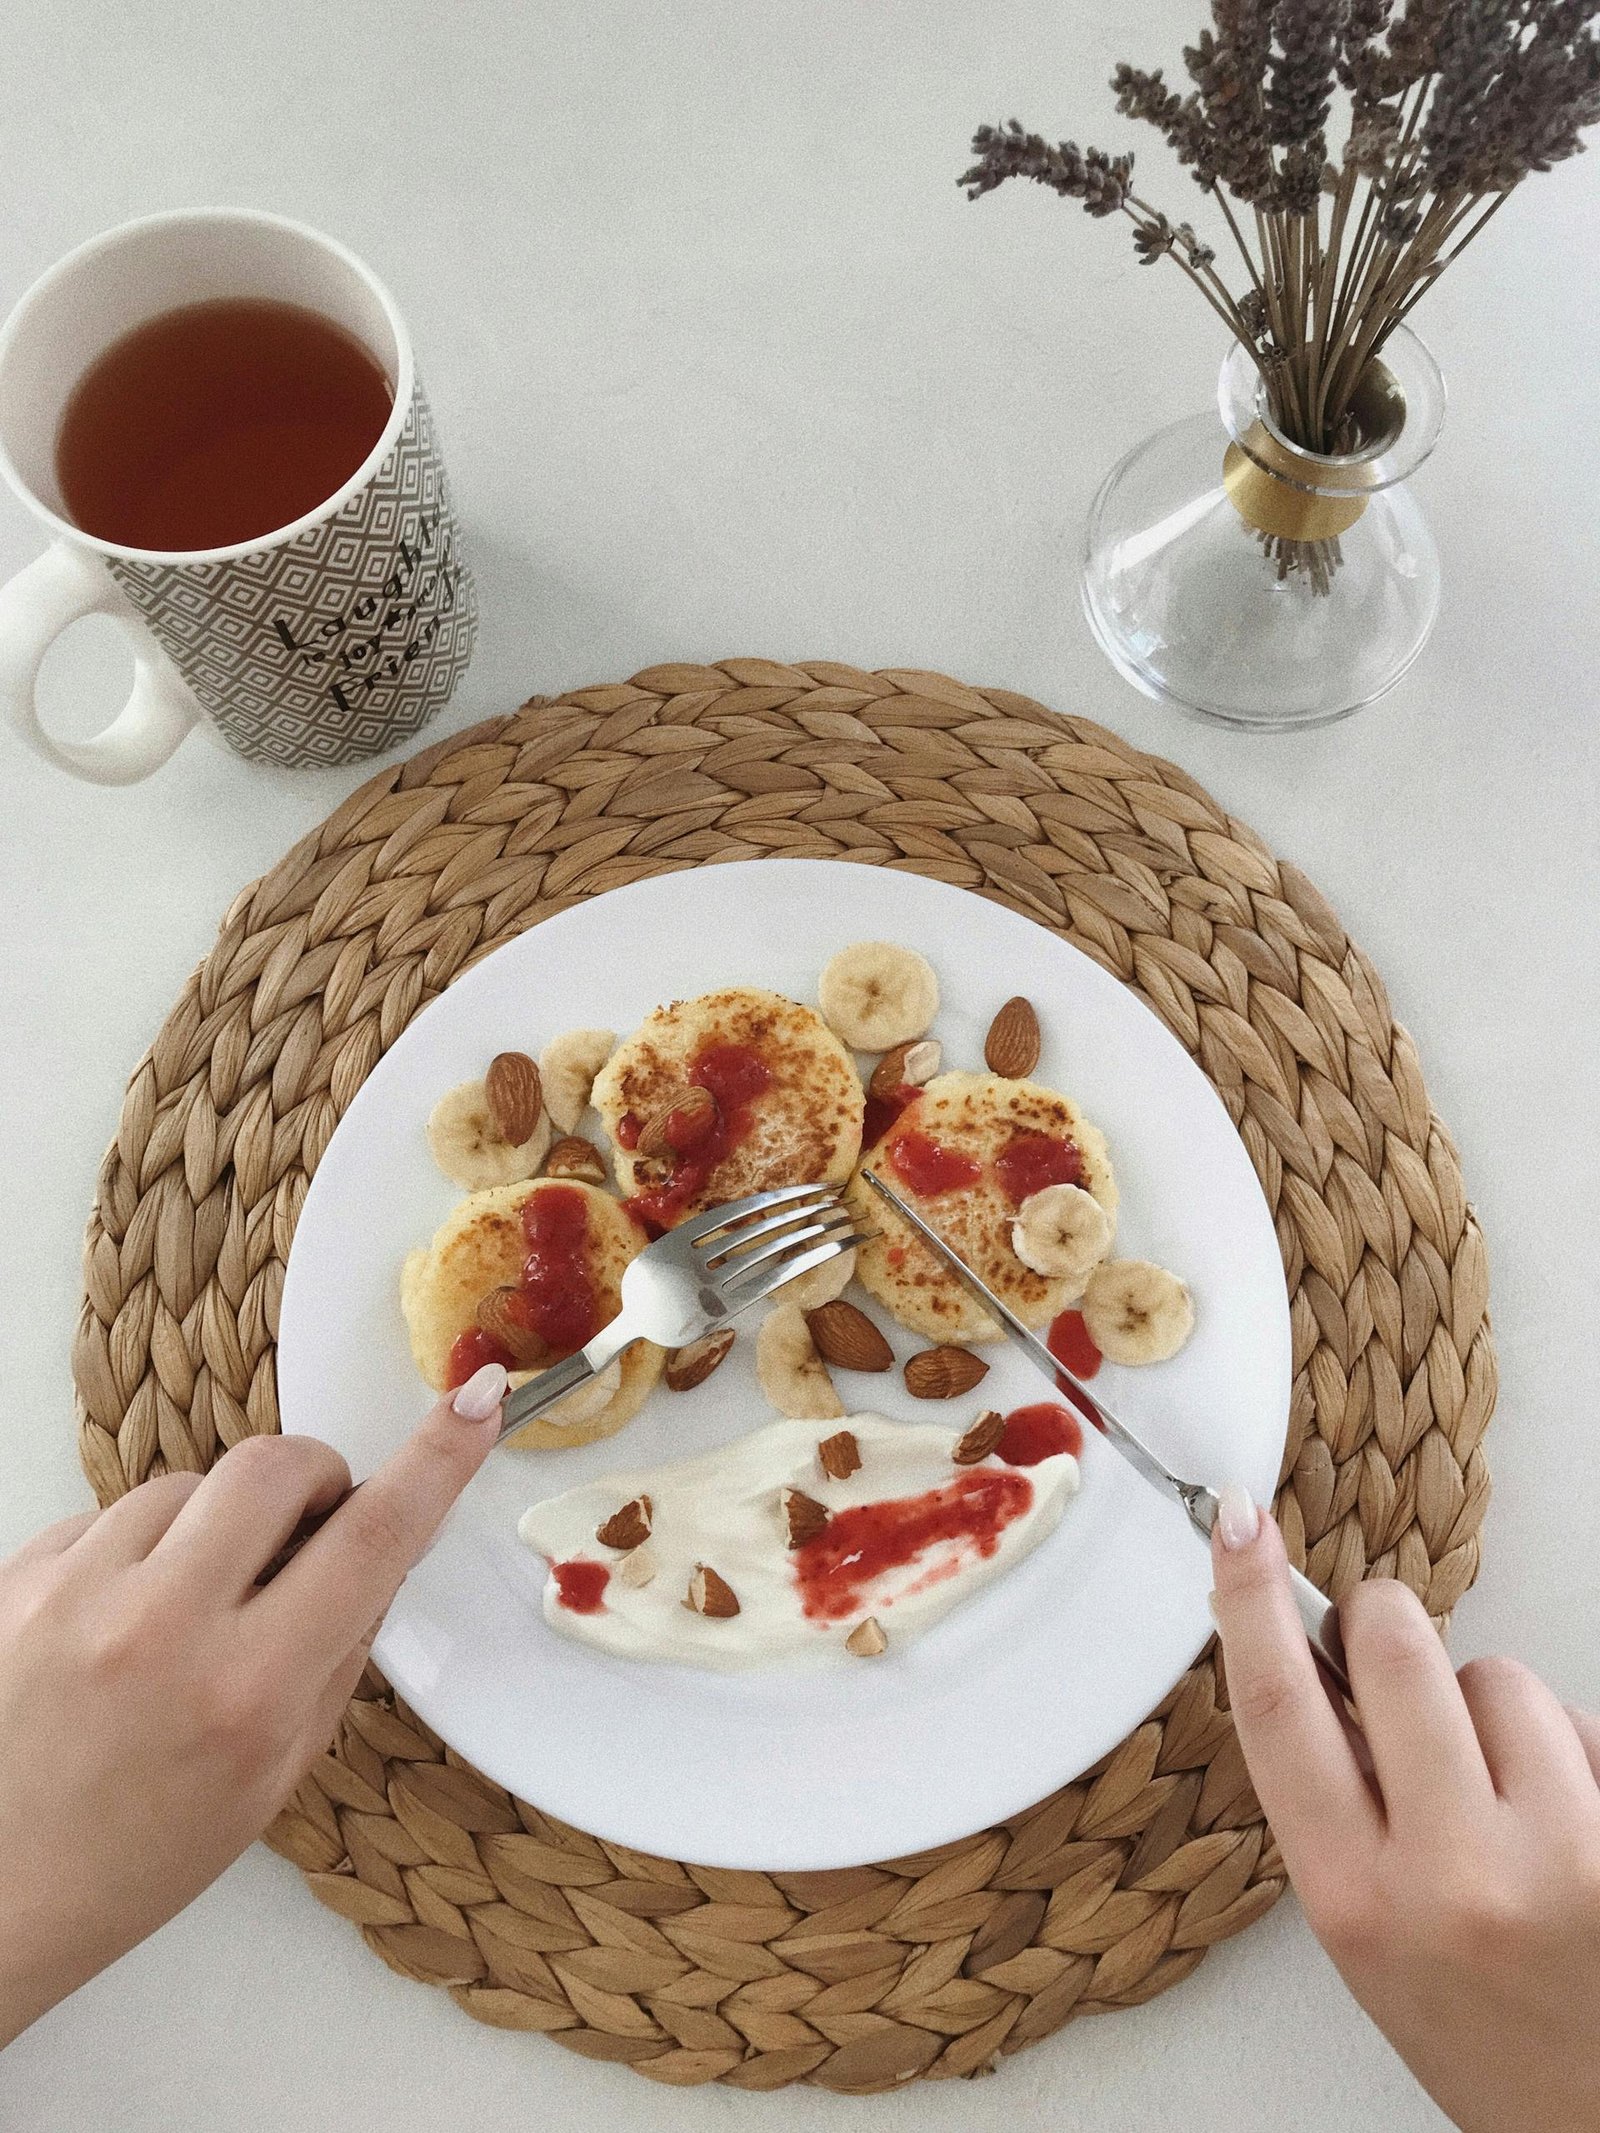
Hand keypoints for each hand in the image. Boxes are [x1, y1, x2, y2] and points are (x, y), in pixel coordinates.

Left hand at [0, 1361, 508, 2046]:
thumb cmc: (139, 1856)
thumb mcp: (277, 1772)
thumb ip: (338, 1651)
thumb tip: (380, 1546)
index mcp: (248, 1693)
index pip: (372, 1538)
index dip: (438, 1460)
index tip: (475, 1403)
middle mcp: (161, 1628)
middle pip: (277, 1465)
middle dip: (312, 1481)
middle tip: (305, 1533)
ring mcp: (77, 1594)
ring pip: (191, 1482)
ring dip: (214, 1524)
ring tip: (189, 1608)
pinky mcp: (20, 1577)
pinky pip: (110, 1512)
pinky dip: (138, 1549)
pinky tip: (123, 1621)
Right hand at [1211, 1490, 1599, 2132]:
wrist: (1594, 2120)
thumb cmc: (1478, 2031)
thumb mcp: (1364, 1928)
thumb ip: (1335, 1799)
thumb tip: (1319, 1661)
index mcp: (1356, 1899)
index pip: (1280, 1709)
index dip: (1249, 1602)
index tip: (1240, 1525)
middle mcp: (1454, 1876)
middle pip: (1395, 1651)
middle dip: (1384, 1626)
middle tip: (1385, 1651)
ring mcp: (1561, 1858)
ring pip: (1500, 1677)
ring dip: (1494, 1707)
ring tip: (1505, 1793)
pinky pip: (1582, 1722)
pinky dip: (1568, 1748)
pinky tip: (1565, 1819)